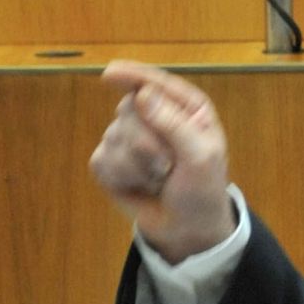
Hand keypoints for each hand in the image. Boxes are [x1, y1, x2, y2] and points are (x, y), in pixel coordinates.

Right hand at [90, 61, 234, 263]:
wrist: (187, 229)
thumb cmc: (202, 191)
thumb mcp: (201, 158)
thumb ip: (174, 124)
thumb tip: (143, 94)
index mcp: (184, 107)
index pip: (153, 82)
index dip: (131, 75)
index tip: (111, 74)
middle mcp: (154, 115)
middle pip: (128, 109)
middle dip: (147, 143)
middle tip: (168, 167)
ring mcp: (128, 136)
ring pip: (113, 136)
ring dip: (138, 166)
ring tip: (159, 178)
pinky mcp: (109, 161)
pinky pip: (102, 160)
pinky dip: (122, 178)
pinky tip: (139, 186)